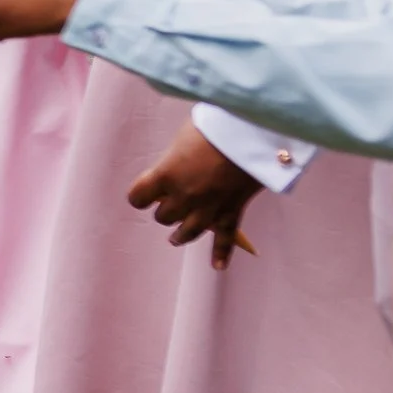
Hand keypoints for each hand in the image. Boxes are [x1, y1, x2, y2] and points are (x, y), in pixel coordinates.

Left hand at [127, 120, 262, 269]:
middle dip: (165, 209)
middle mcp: (183, 196)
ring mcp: (209, 207)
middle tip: (168, 203)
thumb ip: (175, 155)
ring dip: (180, 235)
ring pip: (187, 231)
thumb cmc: (215, 125)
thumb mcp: (184, 135)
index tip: (145, 192)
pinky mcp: (233, 211)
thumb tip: (175, 159)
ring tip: (175, 238)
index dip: (141, 195)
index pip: (138, 197)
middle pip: (163, 216)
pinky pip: (225, 238)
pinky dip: (221, 253)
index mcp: (165, 175)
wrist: (254, 132)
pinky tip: (217, 266)